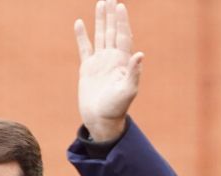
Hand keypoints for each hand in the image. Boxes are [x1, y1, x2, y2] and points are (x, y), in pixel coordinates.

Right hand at [74, 0, 142, 141]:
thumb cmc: (117, 108)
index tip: (120, 6)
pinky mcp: (88, 68)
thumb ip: (134, 73)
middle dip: (111, 15)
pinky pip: (84, 47)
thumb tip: (140, 54)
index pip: (123, 36)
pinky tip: (80, 23)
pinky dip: (82, 35)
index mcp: (123, 62)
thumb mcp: (128, 91)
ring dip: (100, 20)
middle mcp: (112, 59)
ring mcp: (100, 62)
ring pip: (100, 35)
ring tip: (101, 3)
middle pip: (112, 31)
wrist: (101, 119)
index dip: (122, 21)